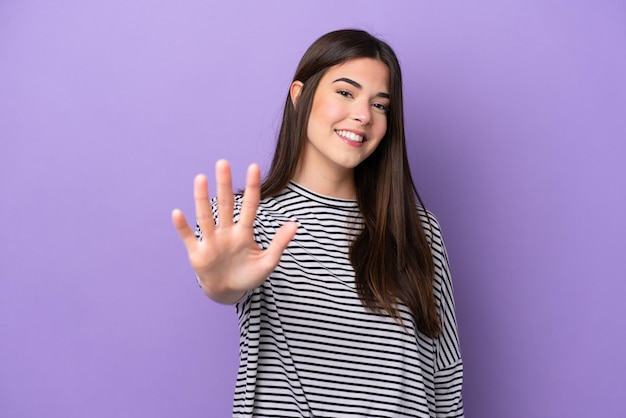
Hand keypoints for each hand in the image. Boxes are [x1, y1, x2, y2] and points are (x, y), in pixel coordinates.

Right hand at [171, 160, 297, 303]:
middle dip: (224, 185)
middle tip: (223, 162)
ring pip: (206, 217)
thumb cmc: (248, 275)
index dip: (252, 187)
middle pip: (225, 205)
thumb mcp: (268, 262)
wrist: (228, 292)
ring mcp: (211, 241)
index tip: (254, 167)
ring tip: (200, 178)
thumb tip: (295, 224)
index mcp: (244, 232)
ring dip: (202, 198)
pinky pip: (189, 238)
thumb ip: (279, 243)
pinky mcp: (198, 254)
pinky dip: (183, 227)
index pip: (250, 206)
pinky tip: (178, 213)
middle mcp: (226, 232)